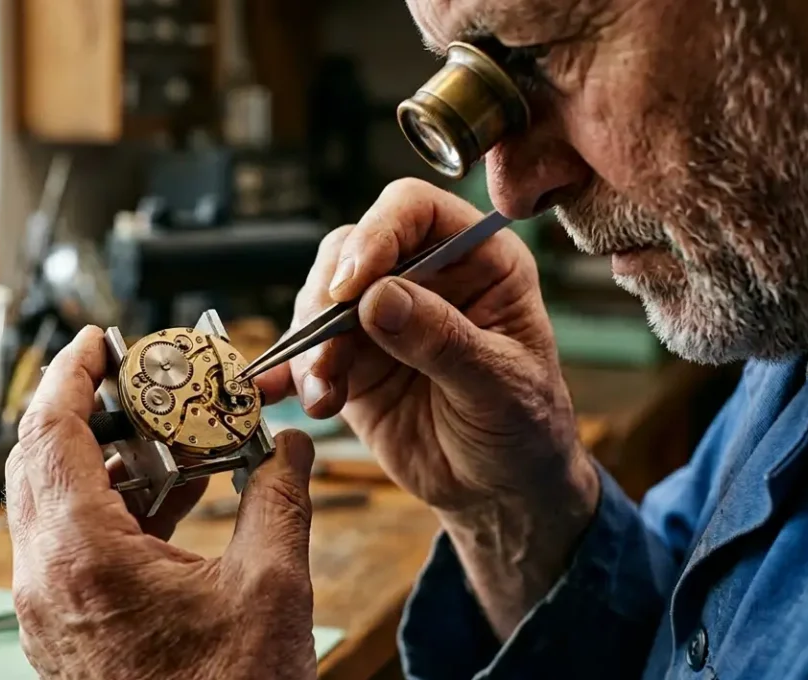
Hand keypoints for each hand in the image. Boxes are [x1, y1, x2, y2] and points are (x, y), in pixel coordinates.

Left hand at [6, 326, 319, 678]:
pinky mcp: (65, 633)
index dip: (69, 372)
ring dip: (105, 462)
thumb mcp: (271, 590)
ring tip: (171, 443)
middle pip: (38, 460)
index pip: (48, 430)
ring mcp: (47, 611)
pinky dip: (112, 510)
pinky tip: (173, 502)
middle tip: (135, 382)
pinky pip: (70, 547)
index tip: (95, 340)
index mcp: (80, 555)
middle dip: (86, 409)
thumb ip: (279, 499)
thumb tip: (291, 447)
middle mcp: (44, 580)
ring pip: (52, 504)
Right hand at [254, 179, 599, 636]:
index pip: (414, 211)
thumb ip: (442, 340)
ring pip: (320, 300)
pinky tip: (282, 393)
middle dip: (328, 299)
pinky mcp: (351, 360)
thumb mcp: (499, 386)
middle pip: (351, 250)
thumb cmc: (525, 428)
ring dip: (310, 346)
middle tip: (327, 352)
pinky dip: (290, 372)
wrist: (502, 491)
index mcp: (478, 259)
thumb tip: (377, 297)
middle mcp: (423, 276)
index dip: (376, 235)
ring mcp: (380, 317)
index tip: (350, 287)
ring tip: (325, 395)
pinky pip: (306, 351)